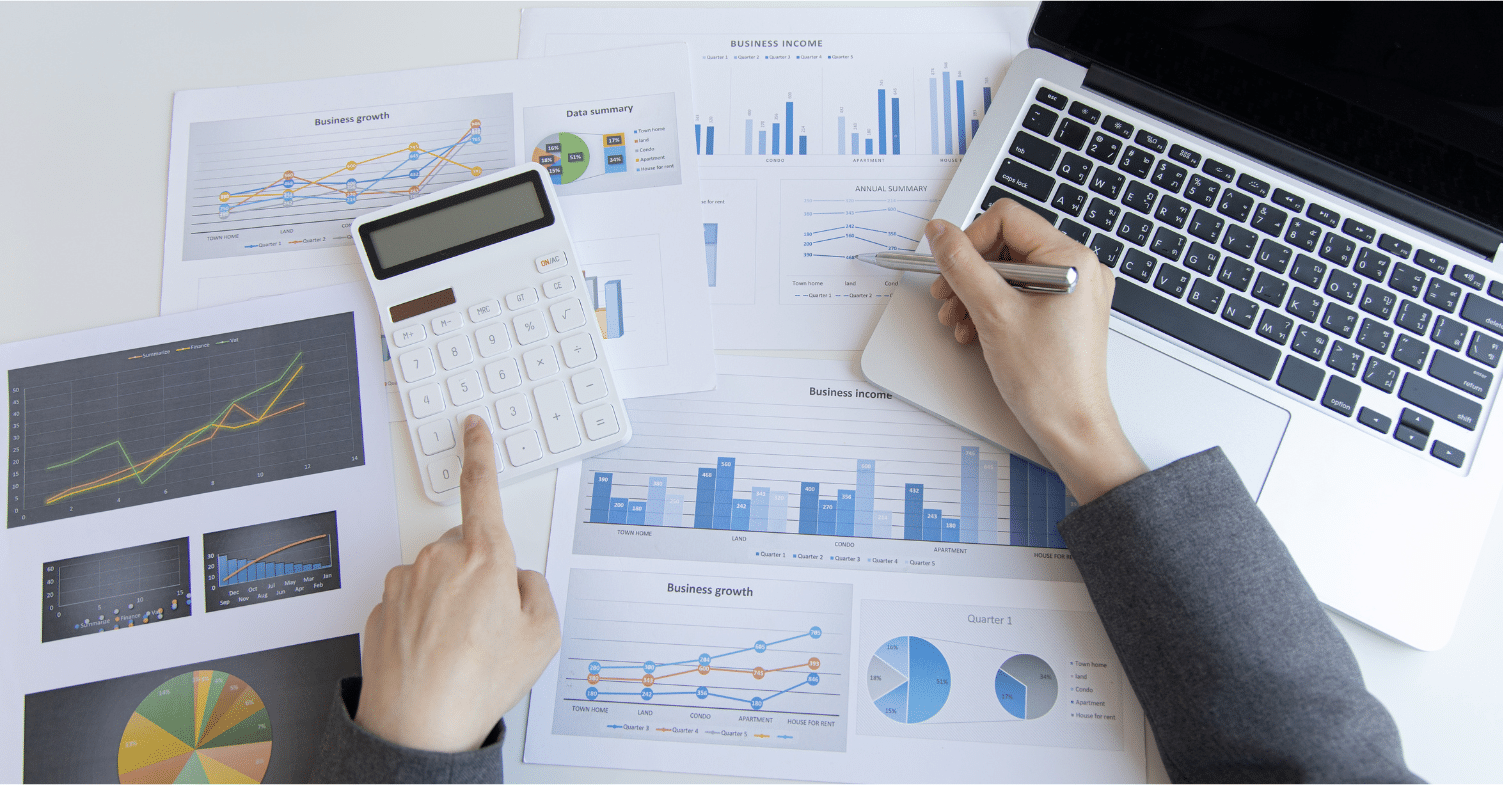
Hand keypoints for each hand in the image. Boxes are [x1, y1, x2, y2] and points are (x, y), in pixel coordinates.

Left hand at [355, 416, 560, 751]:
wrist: (419, 725)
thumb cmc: (479, 681)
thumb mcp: (543, 635)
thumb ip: (537, 591)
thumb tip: (519, 581)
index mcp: (485, 556)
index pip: (482, 487)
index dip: (480, 452)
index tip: (473, 428)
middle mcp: (438, 560)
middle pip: (465, 547)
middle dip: (478, 572)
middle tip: (490, 623)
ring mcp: (404, 582)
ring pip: (435, 576)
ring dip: (448, 600)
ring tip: (460, 648)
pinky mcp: (380, 608)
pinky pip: (410, 603)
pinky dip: (423, 622)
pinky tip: (434, 654)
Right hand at [927, 199, 1146, 503]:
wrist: (1072, 429)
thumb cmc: (1049, 382)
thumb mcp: (994, 314)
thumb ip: (962, 266)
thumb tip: (940, 233)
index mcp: (1071, 259)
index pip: (1007, 219)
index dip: (970, 240)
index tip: (948, 267)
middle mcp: (1078, 269)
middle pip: (1007, 245)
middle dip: (969, 272)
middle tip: (945, 297)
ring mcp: (1073, 292)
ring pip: (1010, 272)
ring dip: (975, 292)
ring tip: (957, 321)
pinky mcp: (1064, 313)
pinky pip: (1021, 294)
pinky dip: (992, 308)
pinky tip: (974, 331)